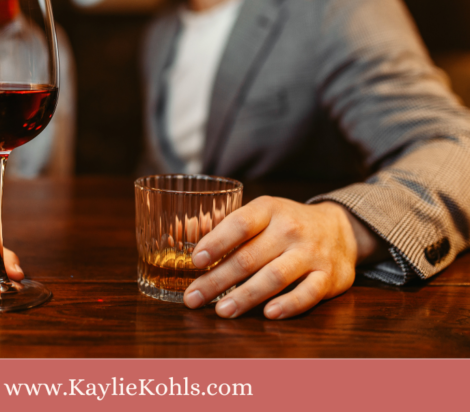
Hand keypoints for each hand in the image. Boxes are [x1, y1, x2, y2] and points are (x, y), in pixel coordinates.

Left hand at [183, 197, 381, 319]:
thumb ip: (226, 226)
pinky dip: (288, 305)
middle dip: (217, 279)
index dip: (216, 241)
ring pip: (274, 276)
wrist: (340, 229)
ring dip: (246, 296)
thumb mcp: (261, 214)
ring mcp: (310, 253)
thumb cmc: (287, 224)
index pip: (240, 223)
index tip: (195, 260)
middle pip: (249, 256)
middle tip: (193, 298)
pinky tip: (268, 314)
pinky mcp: (328, 277)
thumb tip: (184, 233)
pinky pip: (307, 293)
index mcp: (269, 209)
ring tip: (222, 311)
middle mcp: (290, 229)